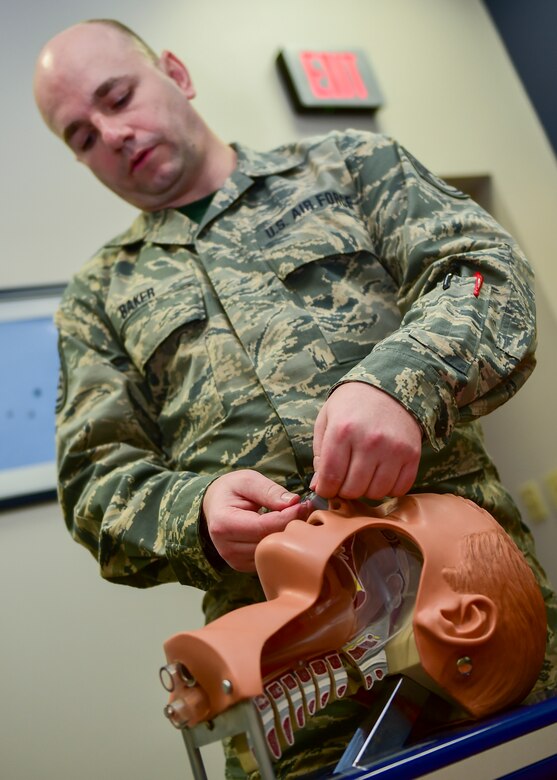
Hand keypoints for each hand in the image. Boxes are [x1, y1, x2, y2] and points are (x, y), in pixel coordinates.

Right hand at [202, 469, 311, 571]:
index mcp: (223, 524)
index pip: (263, 527)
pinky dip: (279, 545)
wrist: (215, 506)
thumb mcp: (248, 480)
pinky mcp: (243, 566)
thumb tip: (294, 503)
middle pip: (269, 542)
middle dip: (290, 525)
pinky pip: (269, 558)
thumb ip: (269, 490)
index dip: (287, 516)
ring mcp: (234, 561)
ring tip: (295, 517)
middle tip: (305, 509)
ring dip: (287, 536)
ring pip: (272, 553)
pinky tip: (283, 530)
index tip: (303, 504)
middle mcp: (226, 548)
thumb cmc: (231, 491)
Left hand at [312, 382, 421, 499]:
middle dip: (345, 490)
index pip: (331, 478)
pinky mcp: (412, 454)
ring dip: (367, 490)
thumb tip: (317, 487)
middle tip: (345, 478)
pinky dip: (388, 488)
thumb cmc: (351, 405)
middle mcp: (369, 441)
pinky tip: (381, 473)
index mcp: (342, 431)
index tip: (327, 487)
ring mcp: (394, 449)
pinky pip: (399, 489)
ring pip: (376, 493)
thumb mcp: (326, 421)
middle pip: (353, 490)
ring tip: (363, 473)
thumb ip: (319, 455)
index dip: (325, 489)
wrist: (387, 387)